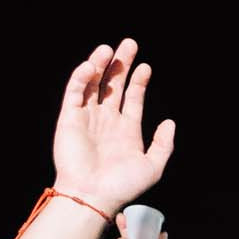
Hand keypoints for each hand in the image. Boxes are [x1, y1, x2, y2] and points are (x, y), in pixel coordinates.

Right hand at [52, 40, 174, 217]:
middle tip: (130, 43)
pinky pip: (75, 92)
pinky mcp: (68, 118)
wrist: (93, 196)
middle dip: (121, 64)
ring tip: (109, 49)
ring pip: (93, 84)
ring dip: (100, 65)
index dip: (139, 81)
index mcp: (126, 131)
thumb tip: (169, 122)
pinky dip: (81, 77)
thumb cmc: (122, 186)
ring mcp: (87, 118)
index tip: (146, 67)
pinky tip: (91, 65)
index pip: (133, 98)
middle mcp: (106, 121)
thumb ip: (163, 144)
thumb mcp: (152, 166)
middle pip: (113, 85)